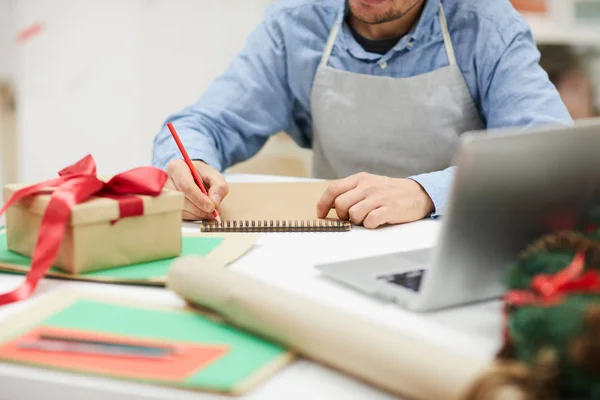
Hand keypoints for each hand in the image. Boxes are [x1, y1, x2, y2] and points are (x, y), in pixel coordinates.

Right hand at [165, 159, 228, 219]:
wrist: (193, 176)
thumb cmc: (201, 174)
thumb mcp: (214, 176)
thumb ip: (219, 186)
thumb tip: (214, 201)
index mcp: (177, 167)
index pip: (186, 186)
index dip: (199, 199)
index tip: (211, 207)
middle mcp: (166, 180)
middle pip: (181, 199)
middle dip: (199, 208)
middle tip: (213, 212)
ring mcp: (164, 193)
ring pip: (179, 209)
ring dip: (196, 214)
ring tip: (209, 212)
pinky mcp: (166, 204)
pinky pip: (179, 214)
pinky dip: (192, 216)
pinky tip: (201, 213)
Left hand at [316, 172, 433, 228]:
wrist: (417, 193)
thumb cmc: (389, 191)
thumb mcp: (369, 184)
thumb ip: (351, 191)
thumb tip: (331, 205)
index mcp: (360, 179)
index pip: (333, 189)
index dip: (323, 203)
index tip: (321, 214)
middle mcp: (368, 186)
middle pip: (341, 204)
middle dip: (343, 215)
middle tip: (351, 217)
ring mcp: (379, 197)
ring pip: (354, 214)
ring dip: (357, 221)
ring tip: (367, 217)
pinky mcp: (390, 209)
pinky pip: (370, 222)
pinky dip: (370, 225)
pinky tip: (376, 221)